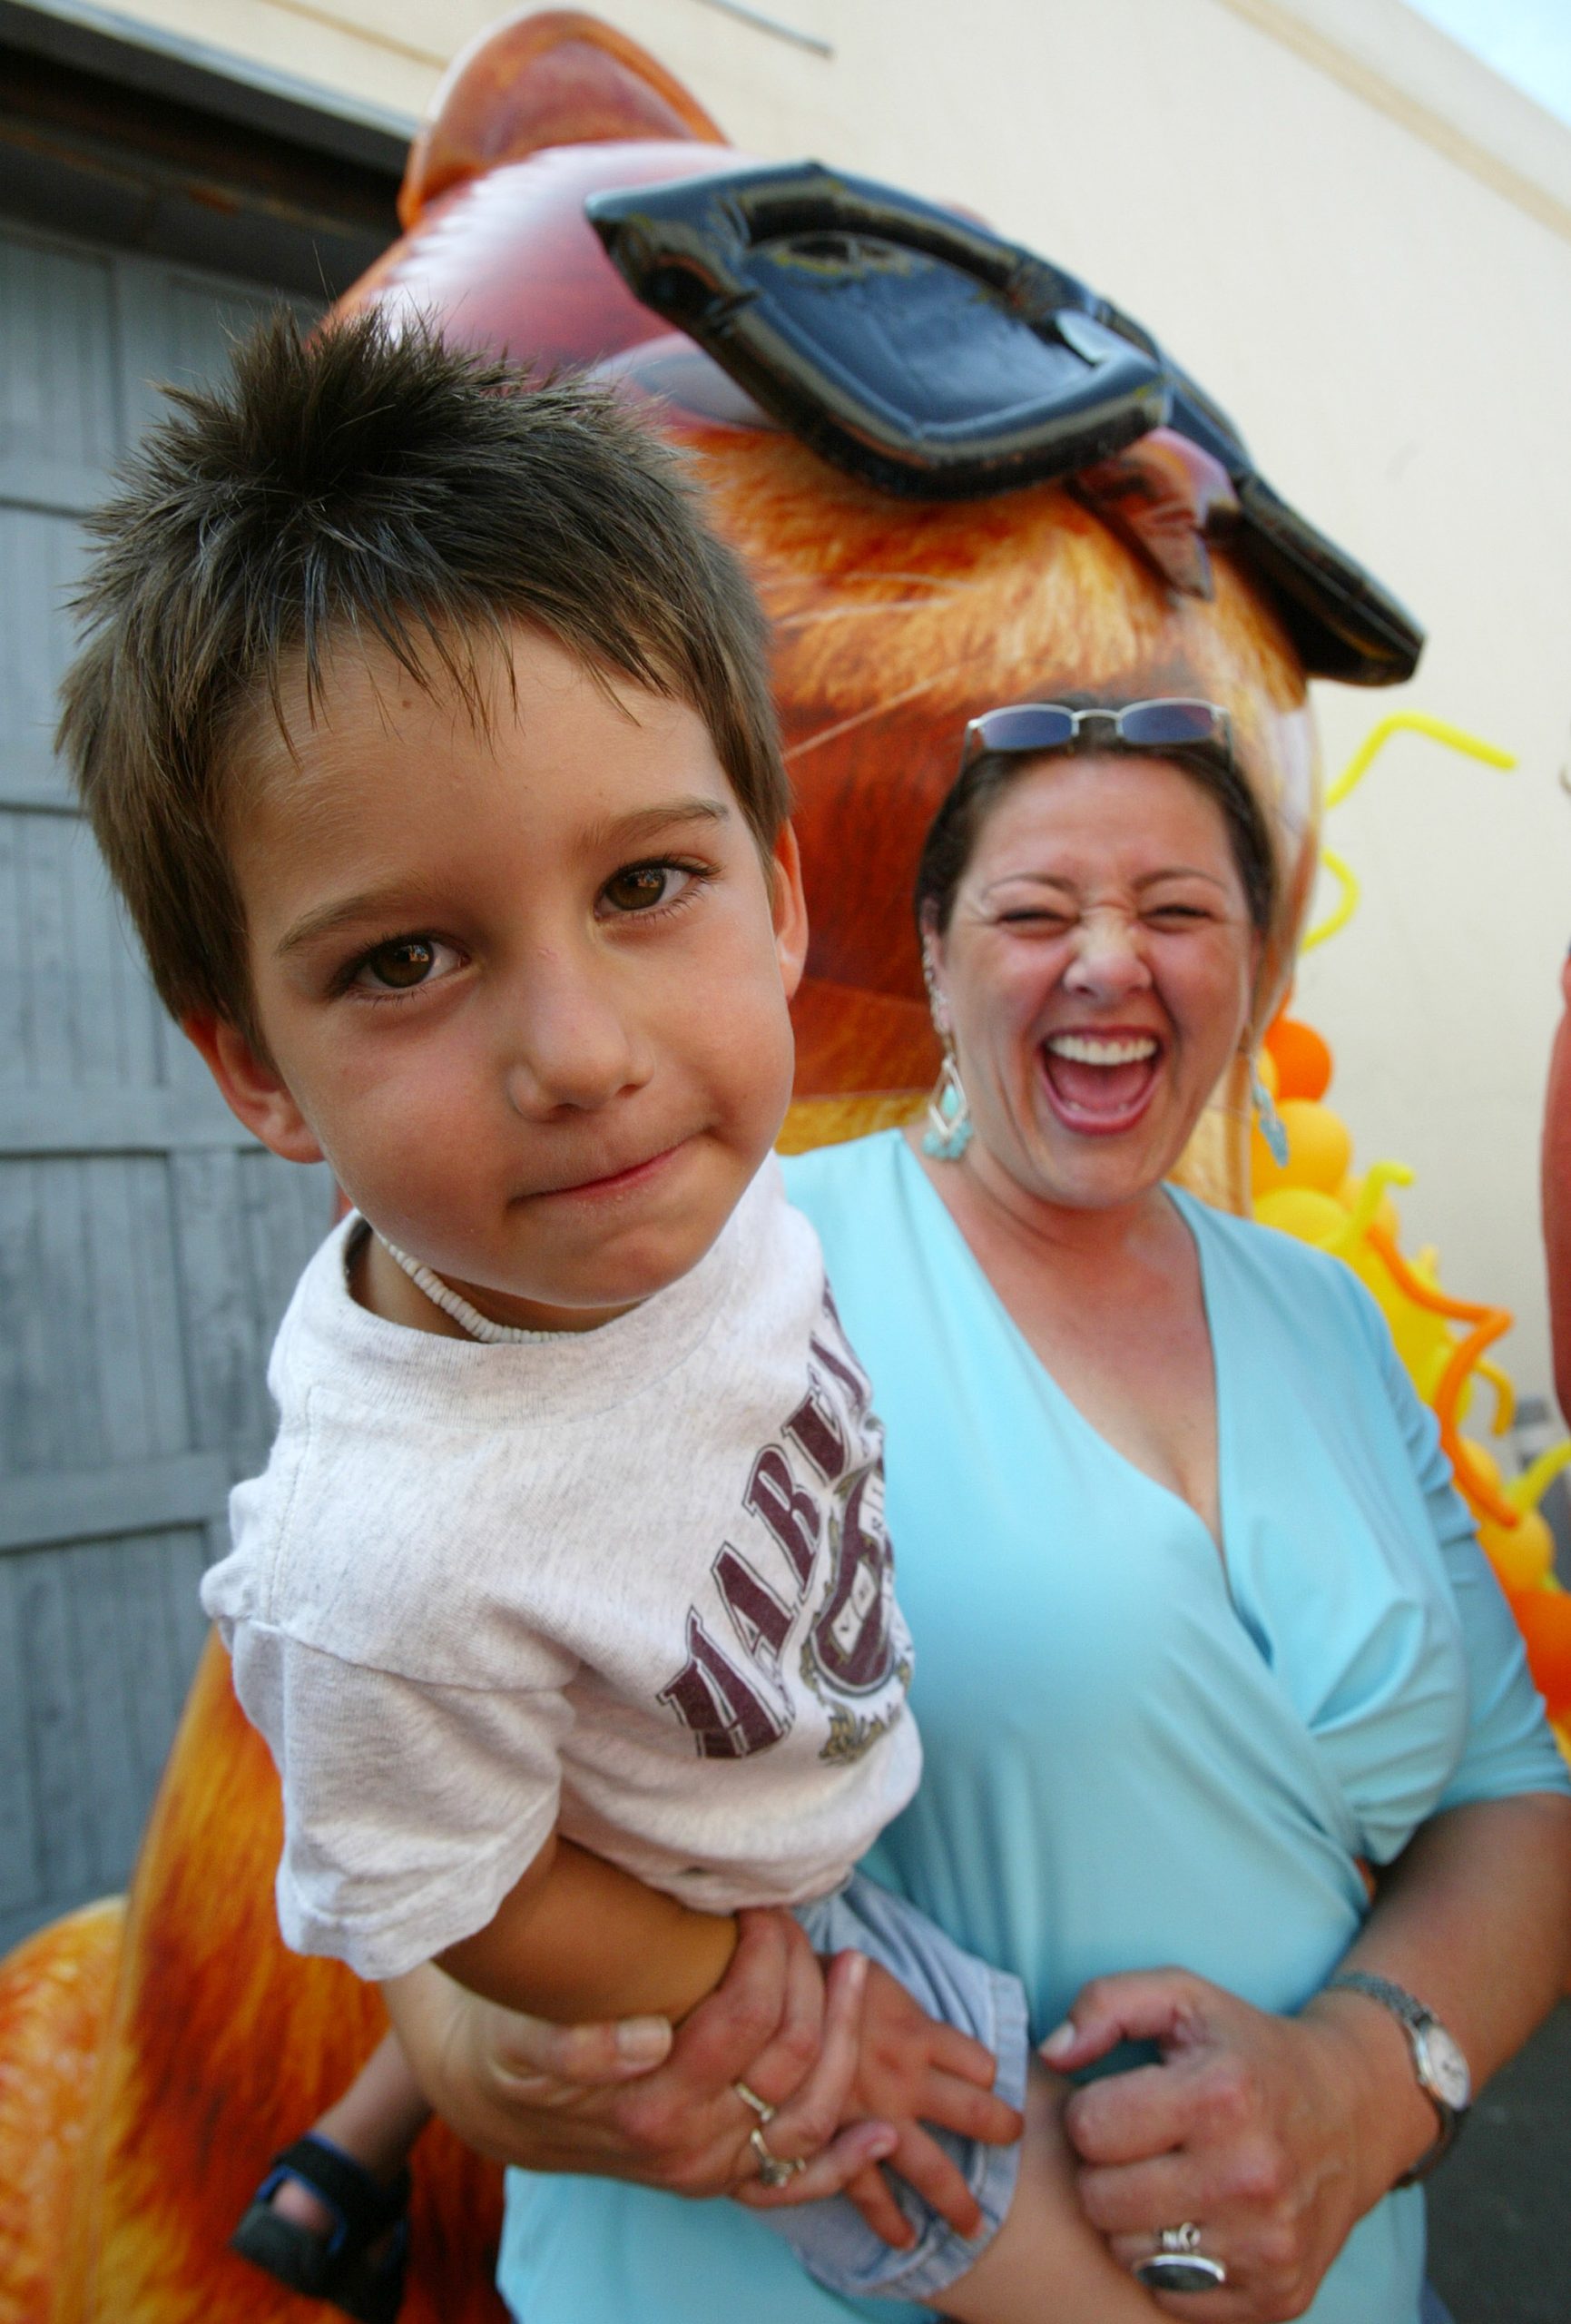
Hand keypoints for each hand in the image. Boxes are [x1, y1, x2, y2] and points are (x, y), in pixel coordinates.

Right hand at [382, 1907, 896, 2197]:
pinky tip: (885, 2130)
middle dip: (807, 1978)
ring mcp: (713, 2167)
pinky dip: (847, 2162)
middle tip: (797, 1921)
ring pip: (812, 2113)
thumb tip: (648, 2038)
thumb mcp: (523, 2039)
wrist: (500, 2107)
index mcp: (646, 2107)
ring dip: (846, 2040)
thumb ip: (576, 2048)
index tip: (759, 1903)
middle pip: (789, 2058)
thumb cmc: (515, 2046)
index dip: (767, 1954)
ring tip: (856, 1968)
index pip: (744, 2021)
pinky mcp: (724, 2177)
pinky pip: (798, 2182)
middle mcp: (689, 2146)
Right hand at [757, 1959, 1018, 2249]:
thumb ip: (896, 2004)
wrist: (763, 2002)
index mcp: (918, 2032)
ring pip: (933, 2169)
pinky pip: (872, 2192)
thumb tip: (916, 2016)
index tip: (988, 2080)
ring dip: (958, 2199)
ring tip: (972, 2224)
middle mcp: (908, 2079)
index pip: (980, 2063)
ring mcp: (876, 2117)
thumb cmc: (814, 1979)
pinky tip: (904, 2239)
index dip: (986, 2071)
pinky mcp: (840, 2143)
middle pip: (976, 2115)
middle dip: (1000, 2131)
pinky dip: (888, 2220)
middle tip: (1013, 2140)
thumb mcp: (867, 1975)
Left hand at [1043, 1968, 1431, 2321]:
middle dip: (1106, 2170)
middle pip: (1100, 2202)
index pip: (1090, 2129)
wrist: (1355, 2111)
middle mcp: (1250, 2177)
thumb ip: (1105, 2004)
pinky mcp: (1276, 2298)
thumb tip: (1051, 2054)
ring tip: (1169, 2181)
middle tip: (1142, 2148)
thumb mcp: (1182, 1997)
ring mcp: (1267, 2246)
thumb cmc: (1249, 2050)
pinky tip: (1199, 2221)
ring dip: (1134, 2221)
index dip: (1093, 2111)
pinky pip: (1171, 2298)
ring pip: (1129, 2256)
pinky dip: (1172, 2265)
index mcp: (1221, 2096)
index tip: (1125, 2103)